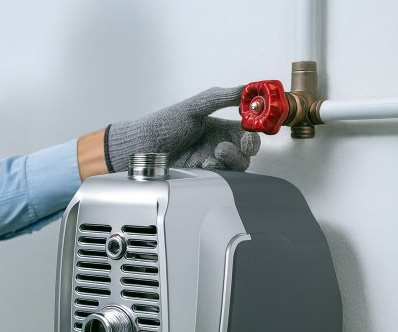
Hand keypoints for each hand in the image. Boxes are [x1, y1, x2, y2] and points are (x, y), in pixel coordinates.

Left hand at [105, 86, 260, 171]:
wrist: (143, 147)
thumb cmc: (163, 125)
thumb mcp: (194, 107)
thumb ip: (221, 97)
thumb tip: (245, 88)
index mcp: (218, 126)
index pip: (247, 130)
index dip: (254, 131)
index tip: (252, 130)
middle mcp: (217, 143)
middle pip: (247, 151)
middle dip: (246, 148)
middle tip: (237, 144)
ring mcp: (211, 159)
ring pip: (237, 165)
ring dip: (232, 159)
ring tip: (215, 153)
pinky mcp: (202, 174)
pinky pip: (221, 175)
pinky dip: (218, 169)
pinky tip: (205, 164)